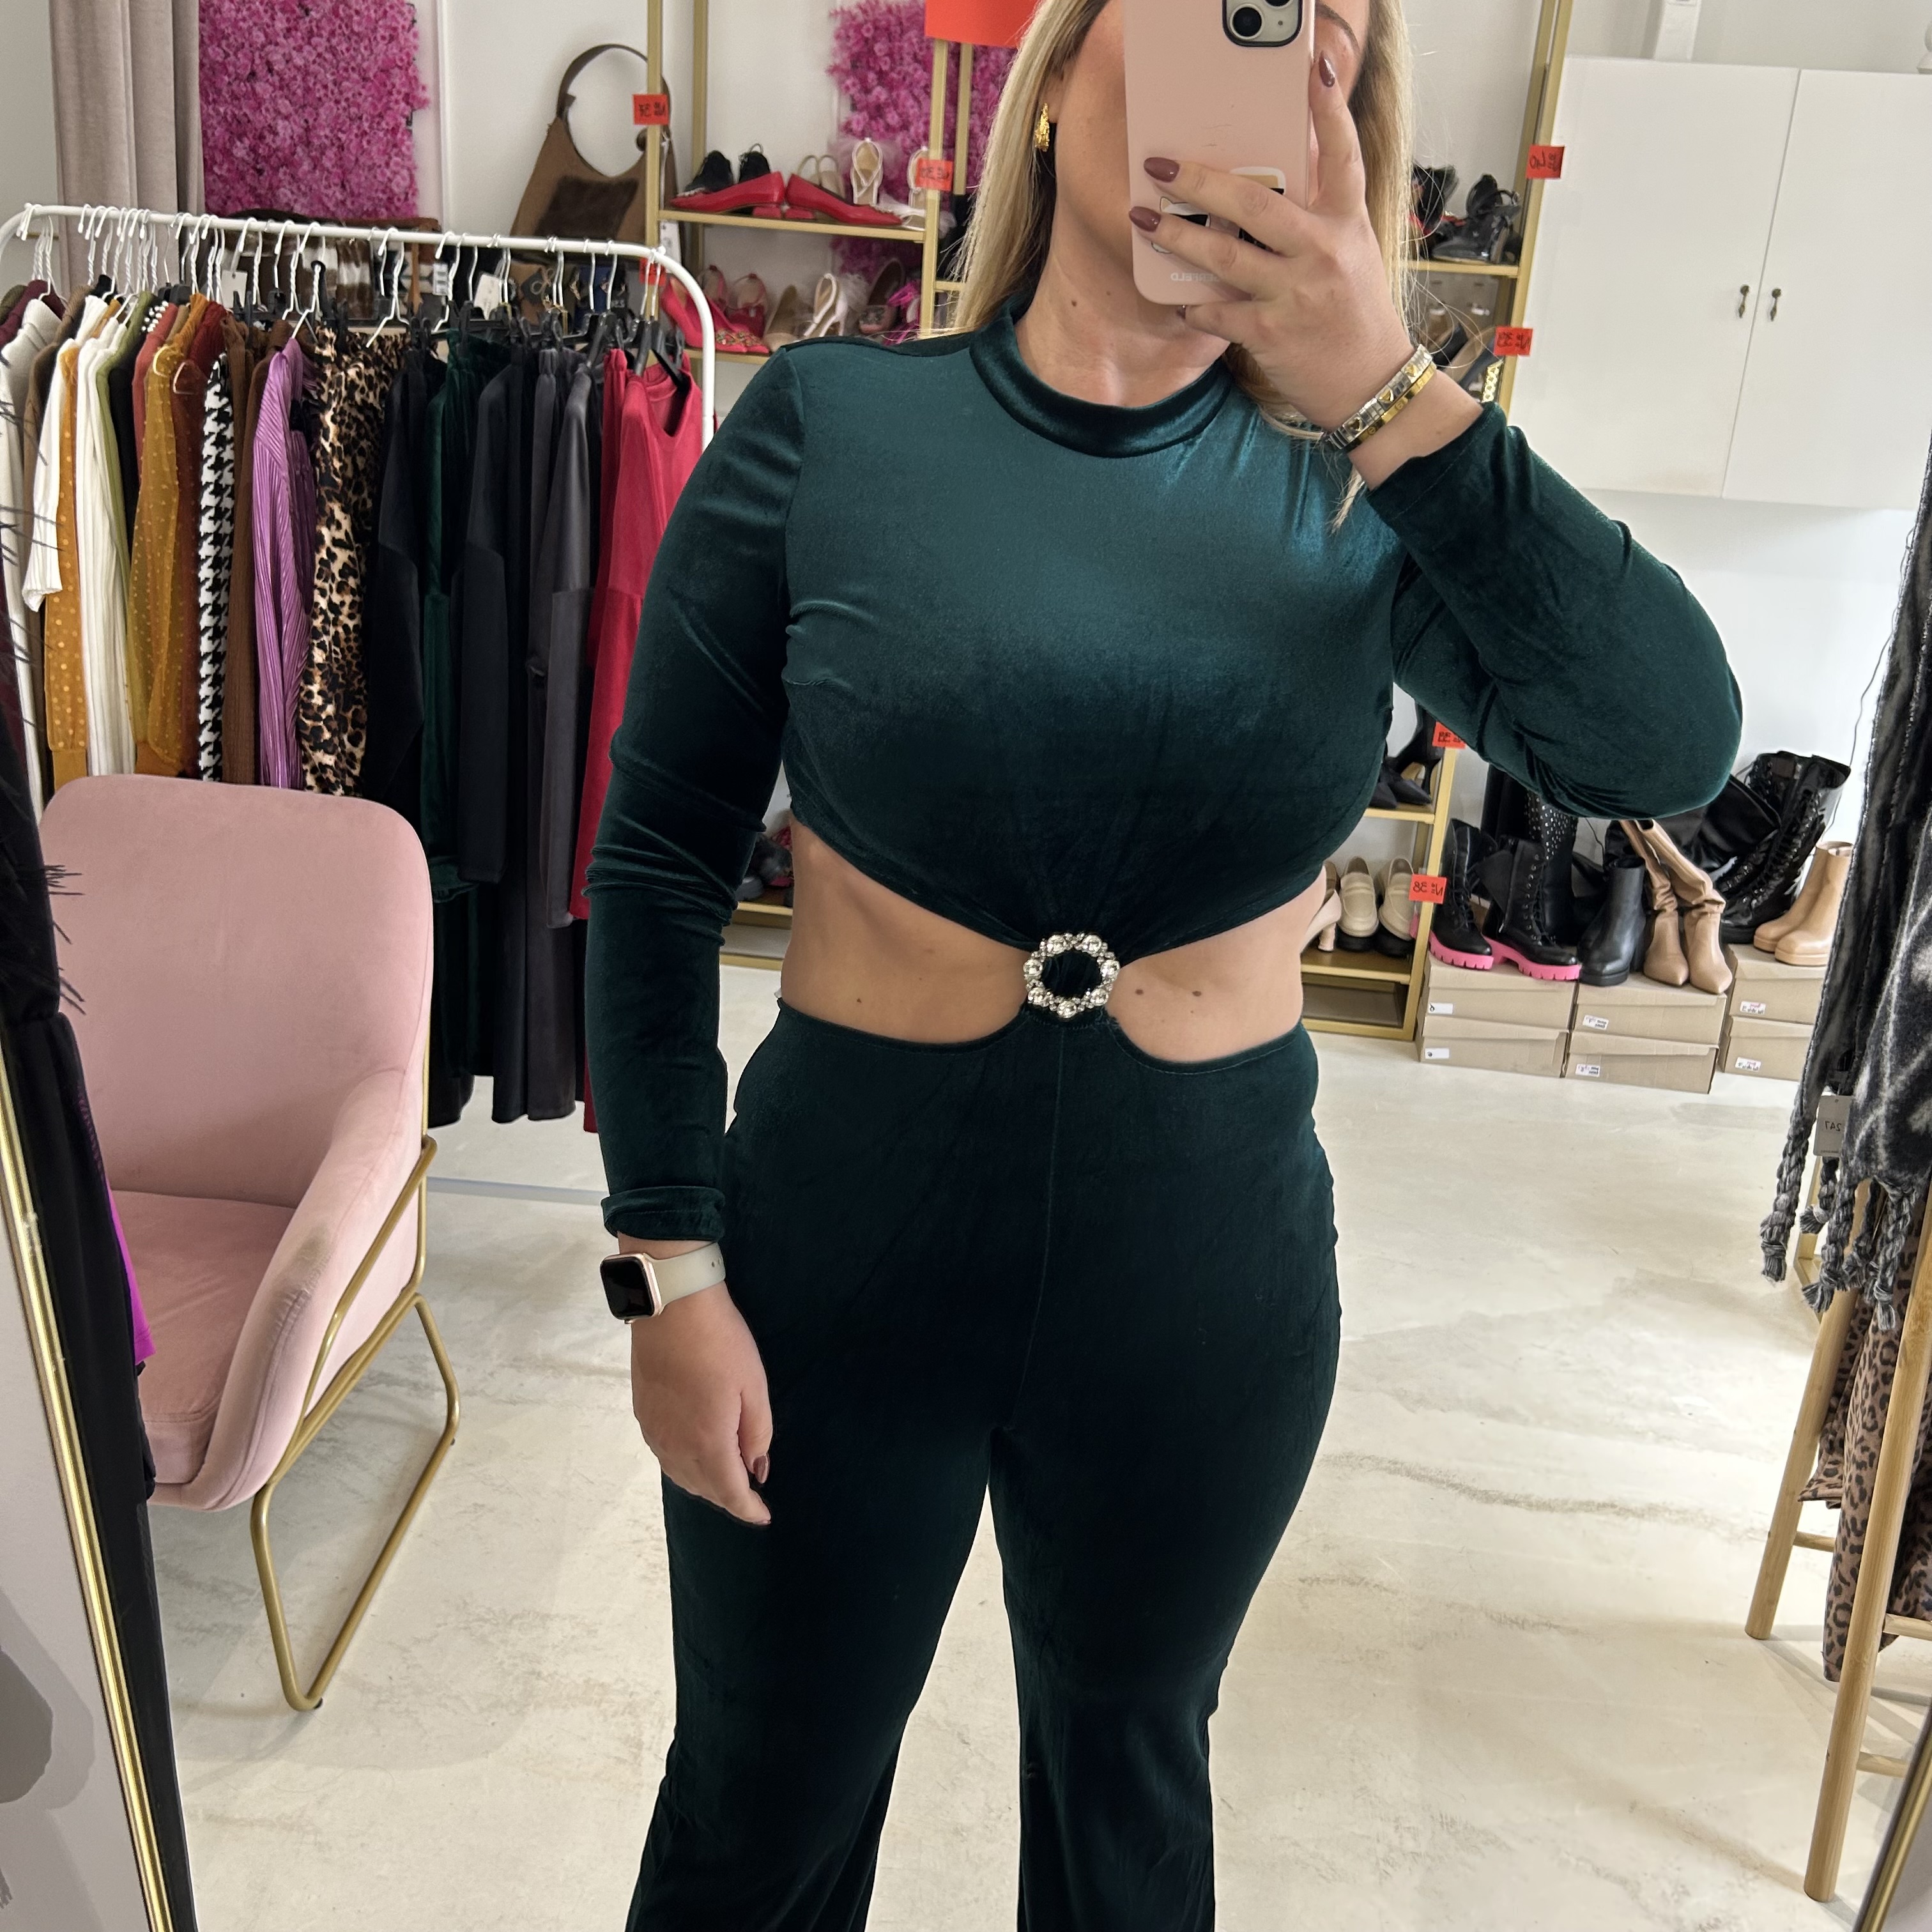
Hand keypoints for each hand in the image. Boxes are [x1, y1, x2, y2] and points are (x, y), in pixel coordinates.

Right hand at [628, 1283, 772, 1525]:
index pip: (730, 1493)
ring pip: (681, 1476)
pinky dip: (685, 1466)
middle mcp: (676, 1446)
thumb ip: (757, 1434)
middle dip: (728, 1497)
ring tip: (727, 1476)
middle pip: (703, 1489)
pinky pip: (665, 1457)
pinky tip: (696, 1454)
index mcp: (708, 1442)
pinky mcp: (643, 1415)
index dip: (749, 1509)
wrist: (671, 1307)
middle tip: (751, 1492)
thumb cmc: (720, 1342)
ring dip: (705, 1484)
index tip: (764, 1516)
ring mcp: (655, 1432)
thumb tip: (757, 1469)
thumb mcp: (753, 1386)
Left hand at [1130, 53, 1417, 433]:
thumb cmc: (1353, 315)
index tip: (1315, 69)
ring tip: (1144, 220)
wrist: (1370, 382)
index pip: (1342, 154)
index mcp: (1346, 222)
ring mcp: (1296, 293)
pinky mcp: (1272, 334)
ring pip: (1224, 256)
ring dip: (1176, 237)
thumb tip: (1268, 187)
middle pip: (1255, 202)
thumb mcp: (1351, 252)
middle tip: (1160, 165)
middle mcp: (1323, 251)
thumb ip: (1317, 217)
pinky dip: (1194, 307)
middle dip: (1200, 181)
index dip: (1329, 109)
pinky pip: (1217, 314)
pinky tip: (1180, 302)